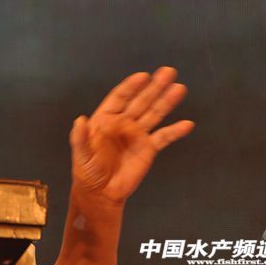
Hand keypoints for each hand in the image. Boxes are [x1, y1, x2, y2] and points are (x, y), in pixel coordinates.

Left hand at [70, 66, 194, 204]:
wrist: (101, 192)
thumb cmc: (87, 170)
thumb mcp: (80, 154)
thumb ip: (80, 137)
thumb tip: (79, 120)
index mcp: (106, 119)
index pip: (120, 97)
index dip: (131, 86)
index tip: (143, 75)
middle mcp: (123, 123)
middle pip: (141, 101)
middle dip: (154, 87)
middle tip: (168, 72)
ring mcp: (137, 134)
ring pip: (154, 114)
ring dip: (167, 101)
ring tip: (179, 88)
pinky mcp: (149, 149)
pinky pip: (164, 137)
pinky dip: (175, 131)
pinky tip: (187, 124)